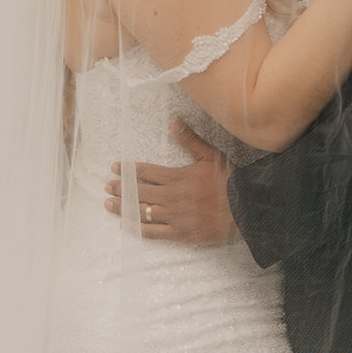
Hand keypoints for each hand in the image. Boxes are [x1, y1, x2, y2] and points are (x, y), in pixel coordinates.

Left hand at [104, 118, 238, 244]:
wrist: (244, 208)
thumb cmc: (228, 181)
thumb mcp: (210, 156)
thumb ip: (189, 140)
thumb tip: (174, 120)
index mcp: (176, 177)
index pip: (146, 172)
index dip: (128, 169)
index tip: (115, 167)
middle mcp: (171, 196)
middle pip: (139, 192)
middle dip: (121, 188)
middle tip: (107, 186)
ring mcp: (174, 216)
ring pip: (142, 212)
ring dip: (123, 207)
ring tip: (109, 204)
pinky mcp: (180, 233)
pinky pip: (154, 232)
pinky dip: (138, 229)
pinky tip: (126, 225)